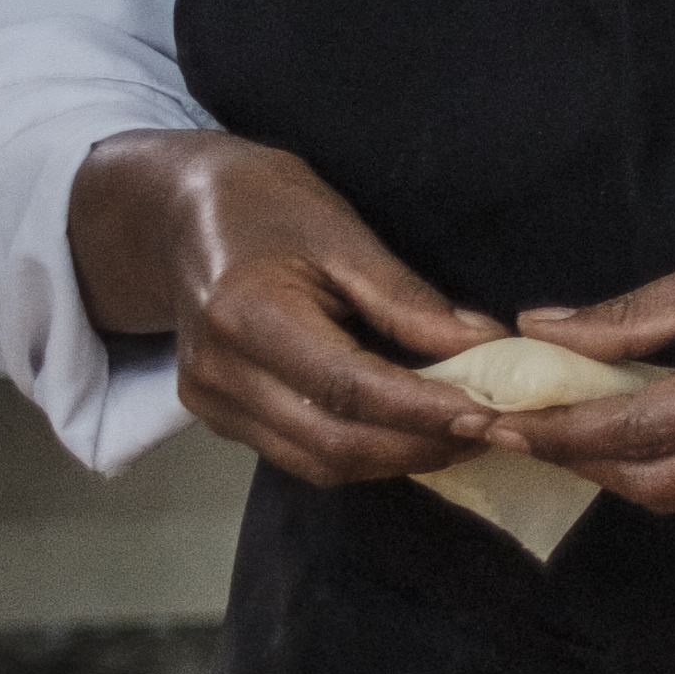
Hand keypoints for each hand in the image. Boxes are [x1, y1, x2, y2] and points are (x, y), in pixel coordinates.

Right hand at [66, 131, 507, 489]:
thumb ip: (410, 301)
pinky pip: (297, 454)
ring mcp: (209, 403)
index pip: (349, 388)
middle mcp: (218, 373)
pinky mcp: (215, 417)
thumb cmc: (269, 210)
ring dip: (396, 459)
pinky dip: (360, 451)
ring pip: (316, 463)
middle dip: (420, 447)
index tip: (493, 414)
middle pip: (332, 443)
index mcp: (247, 317)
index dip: (425, 410)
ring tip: (463, 433)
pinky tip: (409, 429)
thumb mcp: (345, 236)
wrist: (180, 216)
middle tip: (494, 430)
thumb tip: (487, 346)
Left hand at [504, 174, 674, 512]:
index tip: (494, 417)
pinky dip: (657, 468)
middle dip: (572, 460)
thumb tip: (538, 334)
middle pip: (649, 481)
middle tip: (511, 429)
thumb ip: (626, 317)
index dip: (556, 429)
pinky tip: (623, 434)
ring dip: (610, 471)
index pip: (633, 430)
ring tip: (556, 433)